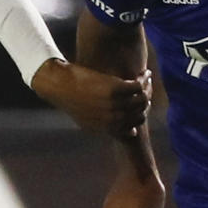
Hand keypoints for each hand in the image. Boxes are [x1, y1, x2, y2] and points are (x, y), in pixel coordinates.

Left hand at [30, 58, 151, 137]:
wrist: (59, 85)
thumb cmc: (72, 100)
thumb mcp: (89, 121)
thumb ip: (111, 128)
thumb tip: (131, 133)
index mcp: (108, 128)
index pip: (136, 125)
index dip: (142, 113)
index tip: (142, 102)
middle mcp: (113, 119)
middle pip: (142, 111)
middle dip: (147, 99)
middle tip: (146, 87)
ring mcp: (114, 104)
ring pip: (143, 98)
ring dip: (148, 87)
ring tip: (146, 78)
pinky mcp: (115, 89)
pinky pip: (138, 87)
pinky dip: (143, 80)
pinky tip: (142, 74)